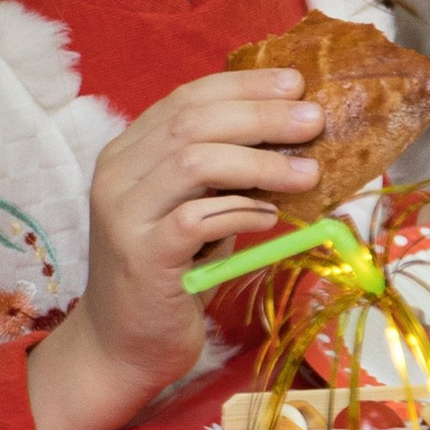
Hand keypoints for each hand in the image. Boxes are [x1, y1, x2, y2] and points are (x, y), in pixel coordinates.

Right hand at [28, 69, 323, 429]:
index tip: (295, 83)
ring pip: (193, 161)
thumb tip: (294, 138)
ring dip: (260, 162)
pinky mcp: (142, 257)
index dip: (243, 85)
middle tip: (313, 119)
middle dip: (260, 114)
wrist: (122, 347)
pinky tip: (271, 217)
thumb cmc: (170, 275)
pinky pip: (196, 219)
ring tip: (308, 172)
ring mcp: (124, 215)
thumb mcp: (196, 211)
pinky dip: (241, 210)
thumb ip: (225, 174)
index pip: (186, 98)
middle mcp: (117, 175)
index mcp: (128, 153)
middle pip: (191, 121)